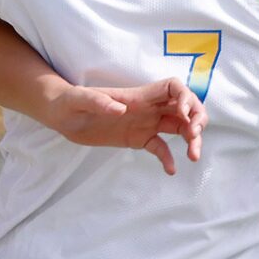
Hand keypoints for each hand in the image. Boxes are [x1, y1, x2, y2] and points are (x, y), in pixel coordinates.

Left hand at [46, 76, 205, 174]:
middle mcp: (147, 107)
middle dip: (197, 119)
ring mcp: (145, 123)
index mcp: (138, 95)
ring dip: (192, 139)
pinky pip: (160, 147)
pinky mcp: (138, 139)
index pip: (173, 87)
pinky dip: (168, 157)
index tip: (183, 114)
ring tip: (193, 156)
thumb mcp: (79, 99)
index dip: (185, 97)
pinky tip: (171, 170)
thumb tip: (120, 109)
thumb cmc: (70, 101)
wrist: (62, 115)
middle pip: (184, 107)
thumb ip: (98, 102)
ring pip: (179, 127)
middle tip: (194, 136)